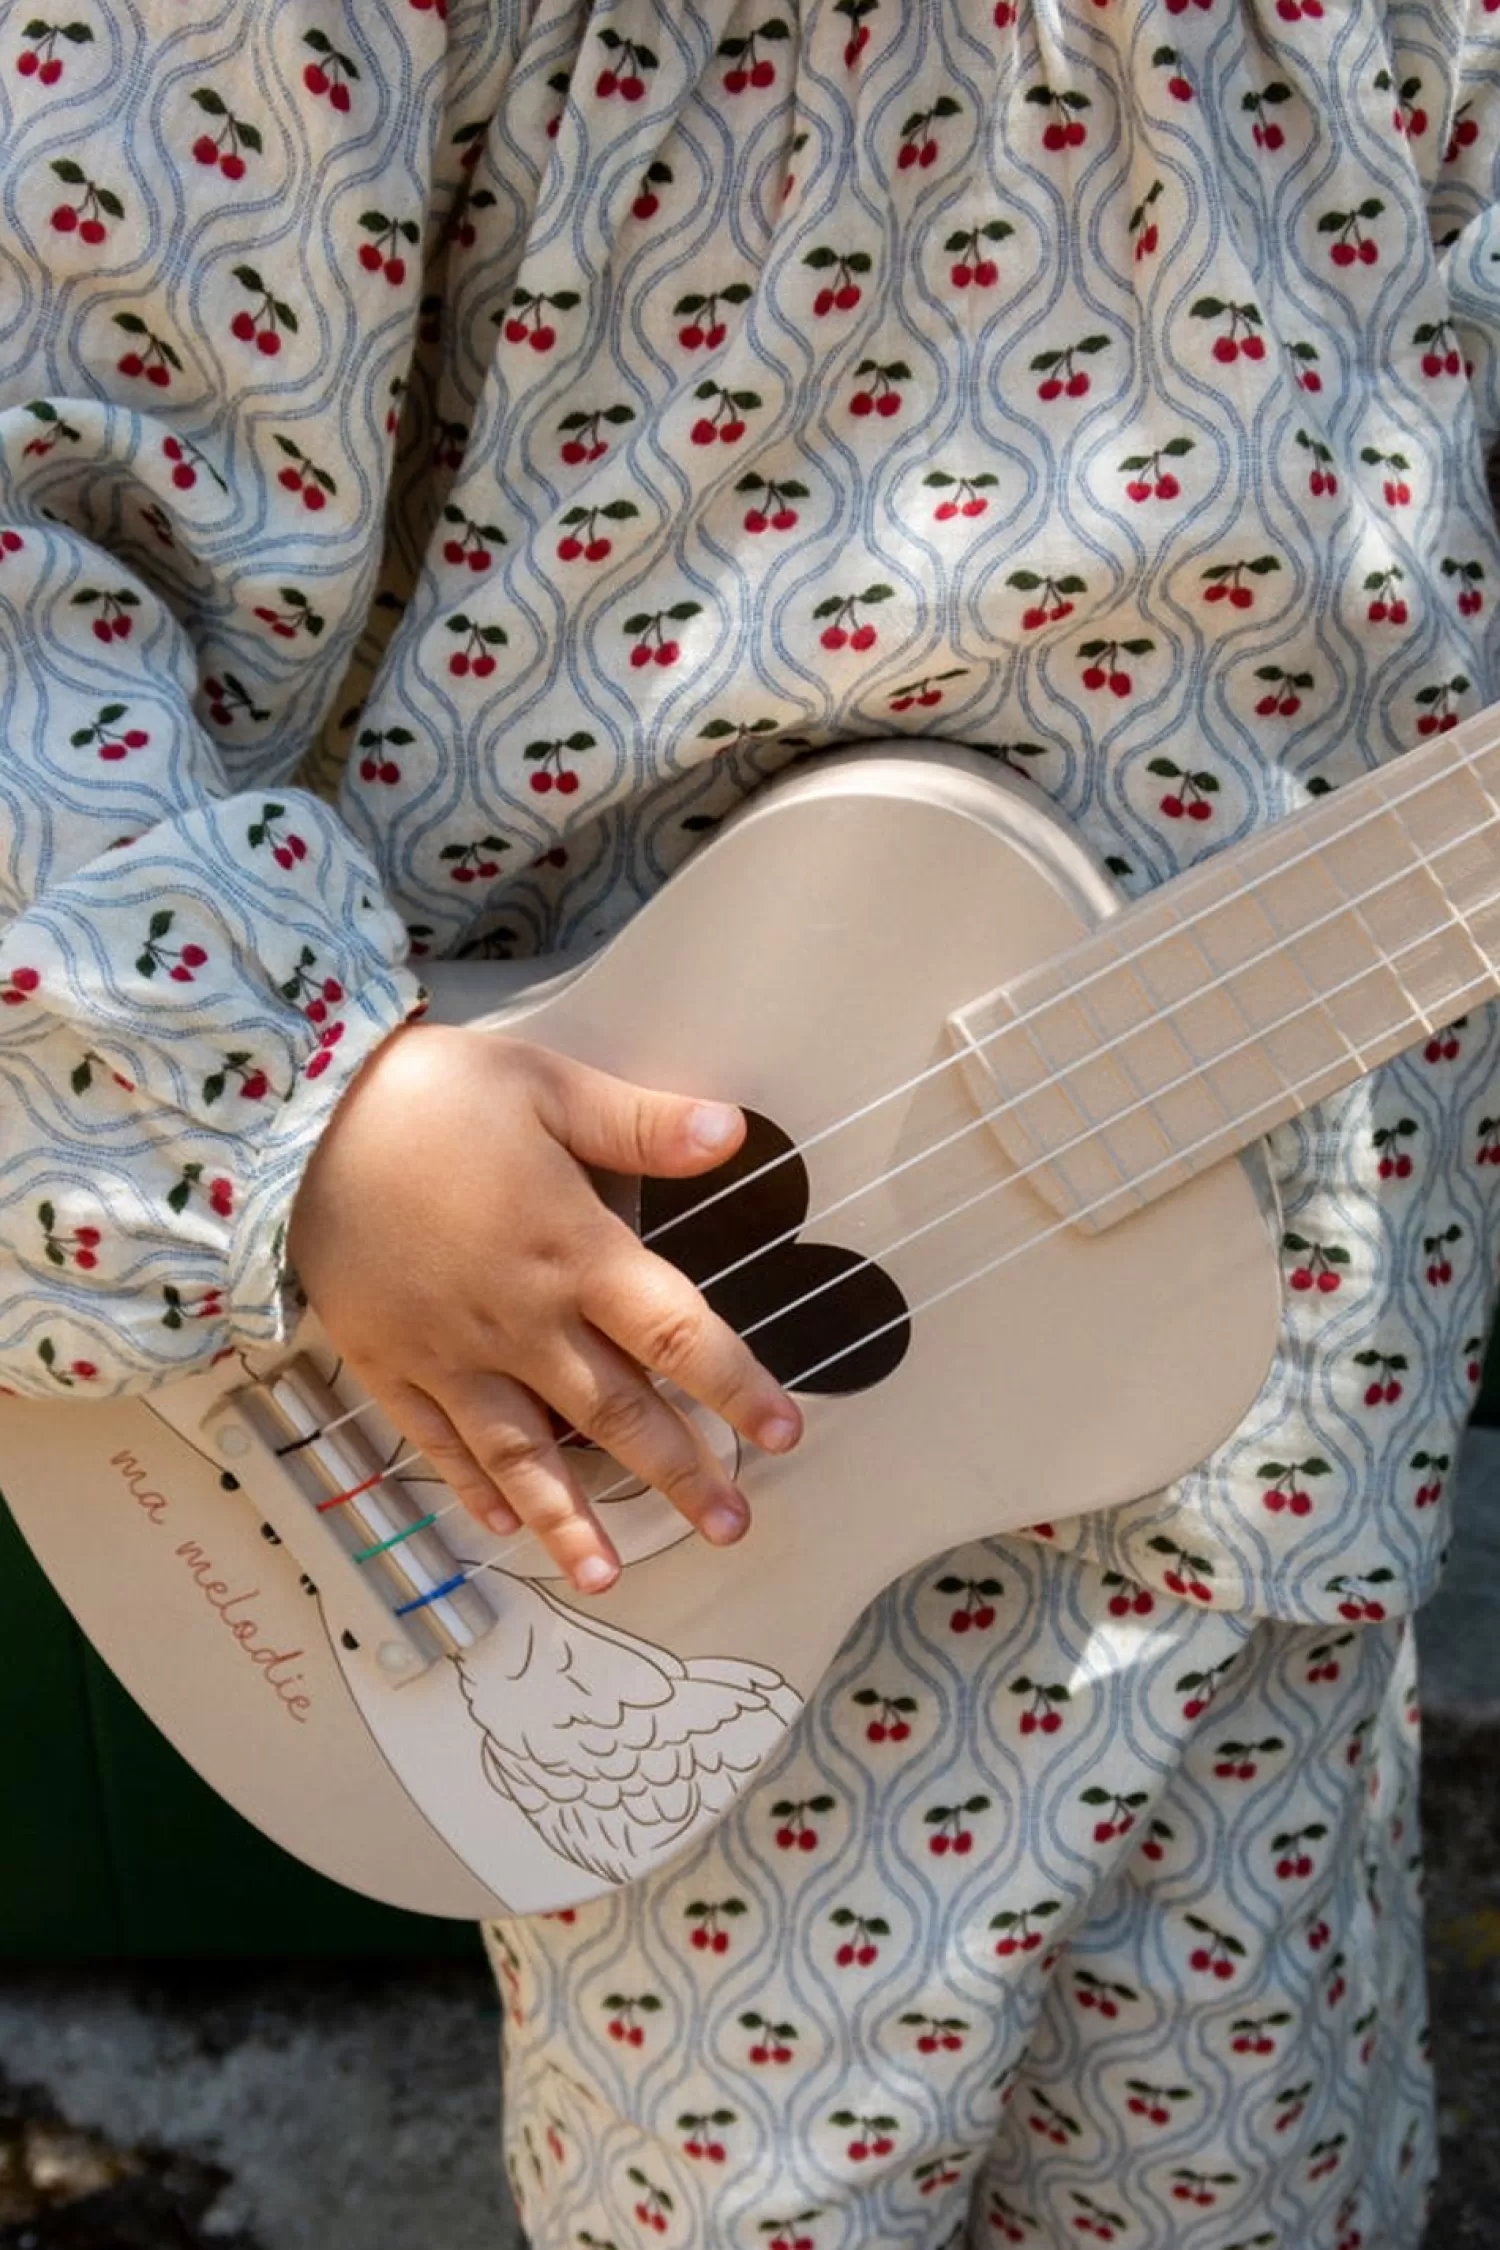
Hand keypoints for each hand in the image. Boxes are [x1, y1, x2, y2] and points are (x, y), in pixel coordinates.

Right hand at [286, 1023, 801, 1594]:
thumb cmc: (429, 1095)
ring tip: (610, 1577)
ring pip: (525, 1453)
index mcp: (575, 1254)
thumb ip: (640, 1123)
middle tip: (731, 1526)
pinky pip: (436, 1440)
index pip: (676, 1335)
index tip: (786, 1435)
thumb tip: (730, 1132)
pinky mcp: (388, 1361)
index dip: (736, 1387)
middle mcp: (521, 1322)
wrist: (294, 1123)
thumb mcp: (546, 1086)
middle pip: (614, 1413)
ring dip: (571, 1519)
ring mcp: (450, 1353)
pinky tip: (500, 1525)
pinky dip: (472, 1485)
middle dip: (678, 1473)